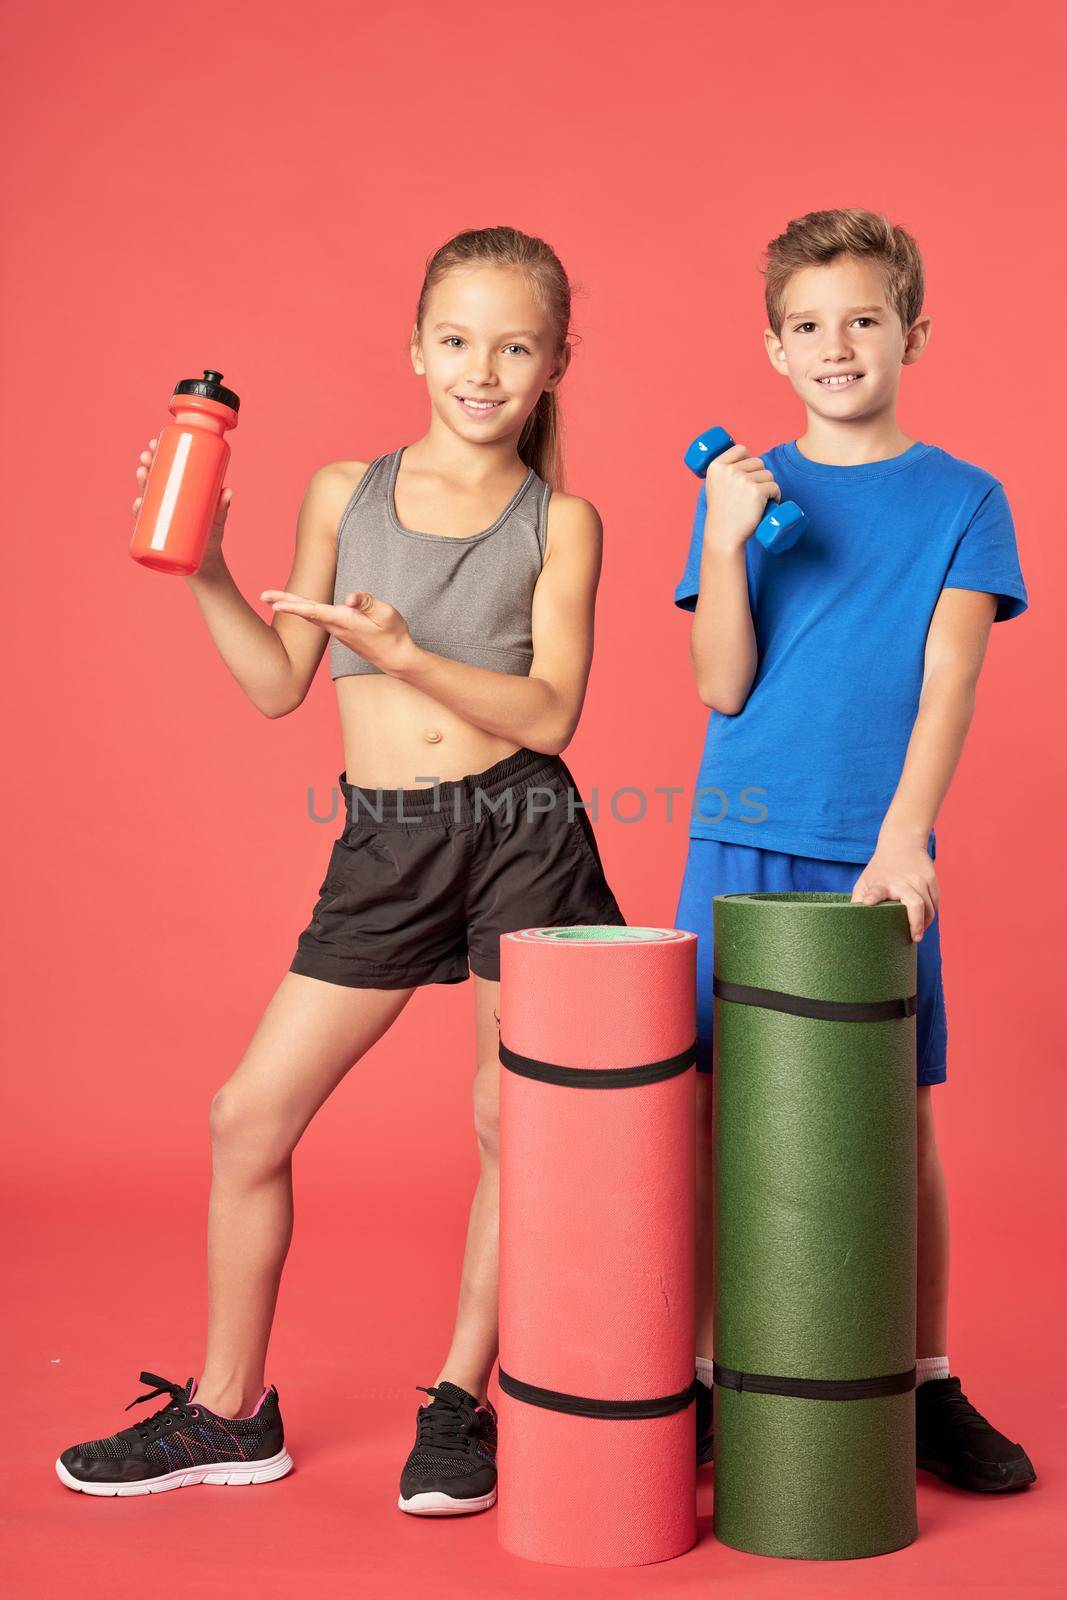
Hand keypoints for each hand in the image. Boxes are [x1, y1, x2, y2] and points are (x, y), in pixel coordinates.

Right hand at [134, 436, 231, 577]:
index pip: (165, 470)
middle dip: (147, 465)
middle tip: (146, 456)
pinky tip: (137, 504)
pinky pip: (143, 522)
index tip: (154, 442)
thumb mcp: (218, 520)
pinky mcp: (157, 534)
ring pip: (146, 497)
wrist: (206, 566)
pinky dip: (139, 513)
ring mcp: (160, 518)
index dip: (158, 455)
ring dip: (141, 484)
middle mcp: (166, 503)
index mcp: (178, 493)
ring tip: (142, 473)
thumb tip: (228, 491)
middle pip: (153, 480)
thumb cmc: (211, 537)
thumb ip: (222, 507)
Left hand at [261, 587, 416, 673]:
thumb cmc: (393, 634)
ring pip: (309, 616)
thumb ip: (367, 602)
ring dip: (291, 606)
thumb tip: (349, 597)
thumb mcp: (386, 614)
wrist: (395, 658)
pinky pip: (316, 619)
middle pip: (305, 613)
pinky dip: (303, 611)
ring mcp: (336, 631)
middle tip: (262, 596)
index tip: (275, 603)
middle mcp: (336, 627)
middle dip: (283, 603)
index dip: (293, 605)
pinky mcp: (340, 632)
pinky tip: (297, 607)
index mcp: (344, 620)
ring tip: (272, 599)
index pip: (314, 610)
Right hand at [704, 443, 781, 550]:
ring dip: (768, 486)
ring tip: (758, 501)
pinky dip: (775, 496)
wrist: (723, 536)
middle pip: (758, 461)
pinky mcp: (756, 491)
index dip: (749, 460)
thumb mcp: (715, 486)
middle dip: (760, 476)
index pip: (741, 449)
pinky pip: (774, 487)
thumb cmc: (722, 513)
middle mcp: (728, 470)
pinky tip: (767, 505)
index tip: (748, 475)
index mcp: (716, 466)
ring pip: (768, 474)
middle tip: (752, 494)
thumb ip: (725, 470)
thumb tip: (747, 457)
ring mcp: (742, 480)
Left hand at [850, 831, 939, 941]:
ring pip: (929, 907)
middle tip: (915, 938)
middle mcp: (902, 882)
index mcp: (881, 883)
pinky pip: (935, 902)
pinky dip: (931, 913)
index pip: (875, 891)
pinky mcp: (931, 879)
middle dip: (916, 924)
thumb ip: (859, 900)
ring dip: (925, 923)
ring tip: (918, 932)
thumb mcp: (865, 881)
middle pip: (915, 904)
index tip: (868, 903)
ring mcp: (919, 880)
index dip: (871, 897)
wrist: (902, 842)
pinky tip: (925, 920)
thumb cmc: (880, 868)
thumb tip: (850, 923)